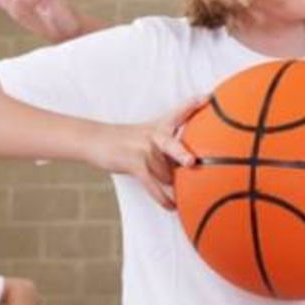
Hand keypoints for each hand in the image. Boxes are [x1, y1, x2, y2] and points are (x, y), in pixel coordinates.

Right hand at [86, 96, 204, 208]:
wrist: (96, 139)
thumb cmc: (129, 140)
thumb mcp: (149, 133)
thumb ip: (170, 143)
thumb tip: (192, 163)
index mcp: (160, 126)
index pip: (180, 112)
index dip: (194, 104)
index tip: (208, 97)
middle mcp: (154, 135)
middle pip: (171, 145)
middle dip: (182, 154)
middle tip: (191, 162)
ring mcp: (143, 150)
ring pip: (165, 174)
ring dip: (173, 186)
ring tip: (182, 197)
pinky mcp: (134, 164)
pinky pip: (152, 185)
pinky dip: (162, 198)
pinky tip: (171, 206)